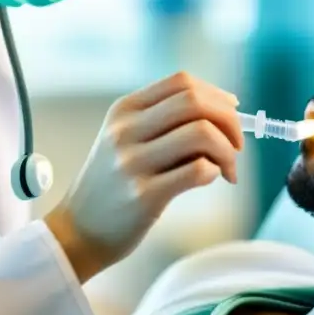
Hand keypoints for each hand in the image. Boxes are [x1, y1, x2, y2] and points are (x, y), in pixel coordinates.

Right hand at [44, 72, 243, 282]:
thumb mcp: (125, 139)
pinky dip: (215, 171)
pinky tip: (210, 180)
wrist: (77, 232)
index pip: (182, 82)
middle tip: (237, 145)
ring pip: (201, 134)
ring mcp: (132, 162)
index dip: (217, 96)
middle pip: (195, 102)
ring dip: (228, 151)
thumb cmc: (113, 185)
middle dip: (229, 121)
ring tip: (228, 169)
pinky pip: (197, 171)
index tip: (232, 115)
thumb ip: (165, 121)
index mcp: (124, 110)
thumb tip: (226, 107)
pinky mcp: (144, 195)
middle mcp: (125, 130)